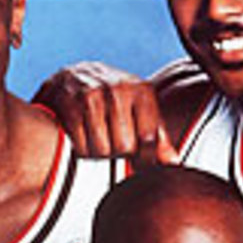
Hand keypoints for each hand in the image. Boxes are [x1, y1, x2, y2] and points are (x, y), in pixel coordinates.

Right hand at [34, 61, 177, 163]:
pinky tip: (82, 134)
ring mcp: (93, 97)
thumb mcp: (139, 108)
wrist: (69, 78)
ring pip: (102, 151)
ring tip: (97, 136)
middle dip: (118, 152)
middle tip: (112, 139)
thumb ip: (157, 135)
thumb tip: (173, 163)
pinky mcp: (70, 107)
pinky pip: (82, 148)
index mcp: (142, 89)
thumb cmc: (110, 97)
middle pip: (124, 147)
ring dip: (99, 152)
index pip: (149, 138)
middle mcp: (118, 90)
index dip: (144, 157)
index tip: (138, 159)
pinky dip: (82, 149)